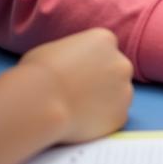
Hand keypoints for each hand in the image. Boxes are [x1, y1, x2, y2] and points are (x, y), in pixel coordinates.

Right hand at [19, 28, 133, 142]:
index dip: (91, 63)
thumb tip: (68, 65)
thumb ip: (71, 55)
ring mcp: (124, 90)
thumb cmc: (38, 73)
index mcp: (104, 40)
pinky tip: (80, 123)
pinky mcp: (120, 116)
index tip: (78, 74)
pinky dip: (100, 122)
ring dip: (104, 102)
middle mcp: (121, 62)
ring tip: (76, 110)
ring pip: (118, 96)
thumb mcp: (53, 49)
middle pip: (116, 71)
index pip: (105, 49)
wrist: (40, 103)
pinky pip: (113, 118)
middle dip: (103, 81)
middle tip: (79, 94)